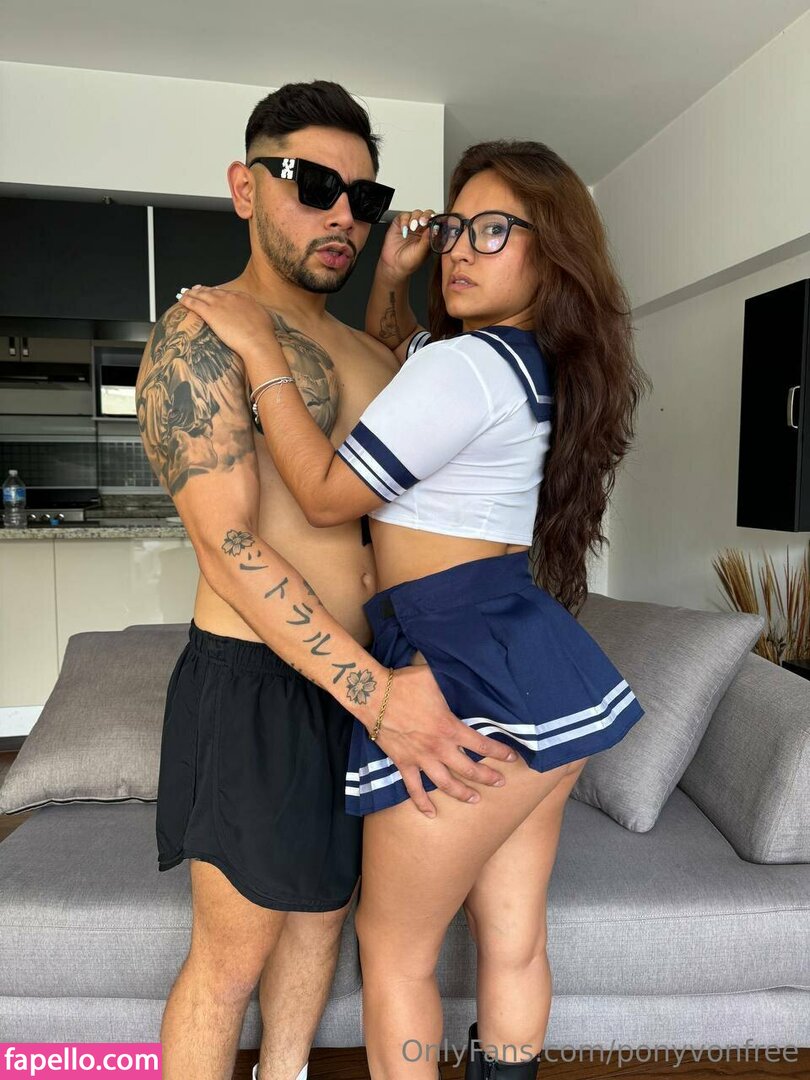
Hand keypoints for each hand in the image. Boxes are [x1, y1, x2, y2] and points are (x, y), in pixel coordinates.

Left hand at [176, 285, 280, 363]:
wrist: (258, 341)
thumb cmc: (263, 335)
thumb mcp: (264, 319)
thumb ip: (256, 314)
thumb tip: (256, 317)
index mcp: (243, 298)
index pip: (227, 292)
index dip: (218, 292)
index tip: (214, 292)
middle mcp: (230, 297)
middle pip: (212, 291)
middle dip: (203, 290)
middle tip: (196, 289)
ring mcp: (219, 304)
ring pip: (201, 295)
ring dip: (192, 292)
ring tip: (185, 292)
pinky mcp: (210, 313)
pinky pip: (194, 303)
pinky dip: (186, 300)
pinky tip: (181, 299)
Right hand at [370, 664, 517, 817]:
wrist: (374, 695)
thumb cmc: (405, 683)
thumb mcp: (435, 677)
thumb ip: (451, 681)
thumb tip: (465, 673)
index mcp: (450, 727)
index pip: (482, 744)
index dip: (500, 752)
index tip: (512, 757)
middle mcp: (439, 748)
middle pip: (469, 769)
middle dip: (488, 777)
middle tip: (500, 783)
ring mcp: (421, 759)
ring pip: (446, 784)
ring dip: (462, 794)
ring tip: (475, 800)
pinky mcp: (403, 763)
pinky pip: (413, 789)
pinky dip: (422, 803)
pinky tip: (431, 813)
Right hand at [377, 208, 436, 284]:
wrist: (394, 265)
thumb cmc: (409, 262)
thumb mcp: (421, 252)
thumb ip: (427, 240)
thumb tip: (434, 228)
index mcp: (429, 236)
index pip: (435, 222)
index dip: (435, 220)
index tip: (433, 222)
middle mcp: (421, 230)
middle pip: (426, 214)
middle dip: (425, 216)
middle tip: (422, 222)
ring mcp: (411, 226)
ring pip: (416, 213)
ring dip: (415, 218)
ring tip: (412, 227)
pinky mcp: (400, 224)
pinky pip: (404, 216)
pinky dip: (404, 220)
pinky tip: (404, 229)